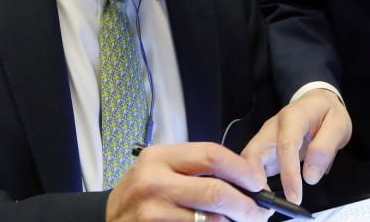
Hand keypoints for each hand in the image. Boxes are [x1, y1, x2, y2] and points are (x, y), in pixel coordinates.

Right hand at [106, 142, 269, 221]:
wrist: (108, 220)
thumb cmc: (143, 194)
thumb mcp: (161, 170)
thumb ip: (196, 169)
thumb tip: (246, 179)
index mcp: (160, 157)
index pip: (212, 155)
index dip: (242, 169)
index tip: (258, 182)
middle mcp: (153, 182)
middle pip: (215, 192)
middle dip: (246, 205)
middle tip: (260, 211)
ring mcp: (151, 213)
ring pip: (211, 220)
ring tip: (243, 221)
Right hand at [242, 89, 351, 204]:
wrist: (318, 103)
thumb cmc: (328, 114)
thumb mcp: (338, 126)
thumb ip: (324, 149)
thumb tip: (309, 177)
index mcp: (292, 116)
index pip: (286, 145)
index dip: (288, 173)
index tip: (295, 197)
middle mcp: (272, 127)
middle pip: (254, 153)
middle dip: (254, 180)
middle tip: (266, 205)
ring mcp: (265, 138)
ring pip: (247, 162)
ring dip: (250, 184)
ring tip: (263, 205)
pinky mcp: (263, 150)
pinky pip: (252, 167)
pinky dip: (253, 183)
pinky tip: (262, 198)